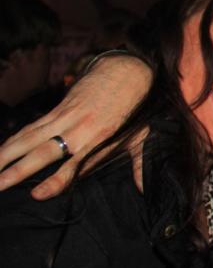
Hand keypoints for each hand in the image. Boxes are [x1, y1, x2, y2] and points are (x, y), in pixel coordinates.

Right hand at [0, 54, 152, 198]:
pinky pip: (31, 127)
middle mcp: (79, 131)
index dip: (56, 181)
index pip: (74, 166)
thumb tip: (143, 189)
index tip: (38, 194)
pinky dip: (13, 140)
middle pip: (44, 153)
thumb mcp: (142, 137)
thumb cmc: (133, 109)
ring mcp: (66, 119)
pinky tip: (0, 152)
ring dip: (7, 155)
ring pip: (30, 138)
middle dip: (19, 170)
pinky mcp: (58, 109)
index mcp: (99, 142)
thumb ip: (139, 164)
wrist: (125, 73)